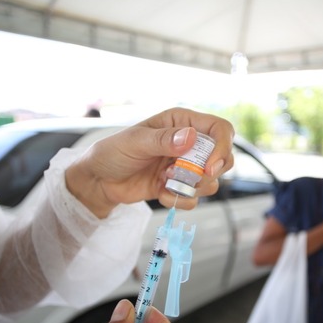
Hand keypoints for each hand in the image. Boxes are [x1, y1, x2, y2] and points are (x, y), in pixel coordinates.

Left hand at [65, 108, 234, 216]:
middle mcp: (189, 143)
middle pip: (223, 157)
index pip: (219, 129)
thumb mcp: (136, 142)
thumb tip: (191, 137)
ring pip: (212, 181)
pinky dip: (179, 200)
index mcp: (181, 122)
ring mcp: (185, 166)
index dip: (222, 147)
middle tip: (192, 179)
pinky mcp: (179, 186)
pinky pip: (194, 198)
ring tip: (167, 183)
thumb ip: (164, 139)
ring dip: (193, 188)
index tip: (210, 167)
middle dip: (211, 172)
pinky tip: (160, 193)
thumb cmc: (113, 152)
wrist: (99, 180)